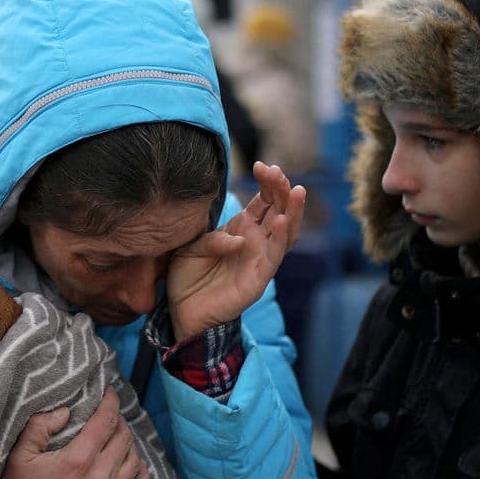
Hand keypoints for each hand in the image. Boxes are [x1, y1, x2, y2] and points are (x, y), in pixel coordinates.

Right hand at [0, 386, 149, 478]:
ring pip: (134, 460)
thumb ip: (41, 426)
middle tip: (109, 417)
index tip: (109, 393)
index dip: (111, 402)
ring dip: (129, 444)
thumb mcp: (20, 456)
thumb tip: (65, 410)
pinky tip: (134, 464)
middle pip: (124, 438)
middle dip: (119, 421)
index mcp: (77, 460)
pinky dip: (141, 472)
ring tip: (118, 438)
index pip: (106, 421)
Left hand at [166, 161, 306, 339]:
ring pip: (285, 232)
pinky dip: (280, 239)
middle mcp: (256, 241)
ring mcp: (260, 259)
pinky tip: (280, 221)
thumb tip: (236, 239)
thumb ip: (212, 239)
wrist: (183, 312)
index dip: (267, 182)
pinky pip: (274, 257)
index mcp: (242, 228)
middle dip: (281, 189)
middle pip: (279, 210)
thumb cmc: (188, 278)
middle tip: (277, 172)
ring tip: (296, 191)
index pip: (264, 200)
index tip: (262, 166)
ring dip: (293, 211)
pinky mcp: (259, 278)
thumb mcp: (191, 248)